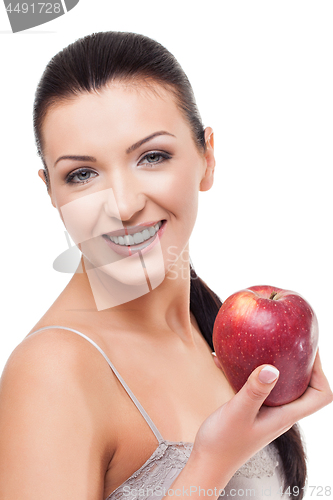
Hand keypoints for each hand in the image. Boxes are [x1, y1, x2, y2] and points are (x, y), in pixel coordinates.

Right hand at [193, 350, 331, 478]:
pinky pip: (257, 385)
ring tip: (260, 345)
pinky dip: (247, 371)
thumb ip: (255, 391)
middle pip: (304, 386)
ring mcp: (266, 411)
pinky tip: (224, 361)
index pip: (320, 395)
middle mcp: (280, 413)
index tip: (309, 350)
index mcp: (285, 415)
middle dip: (300, 362)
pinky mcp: (252, 409)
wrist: (207, 463)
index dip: (321, 372)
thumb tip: (272, 368)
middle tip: (287, 341)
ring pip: (279, 384)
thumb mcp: (238, 412)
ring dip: (273, 364)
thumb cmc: (223, 443)